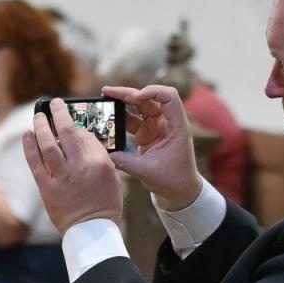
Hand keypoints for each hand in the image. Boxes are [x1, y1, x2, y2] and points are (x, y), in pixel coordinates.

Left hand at [22, 97, 122, 232]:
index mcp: (99, 162)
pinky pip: (36, 164)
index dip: (78, 125)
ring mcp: (62, 177)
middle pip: (68, 132)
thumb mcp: (112, 176)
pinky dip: (30, 147)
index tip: (72, 122)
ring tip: (37, 116)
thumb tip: (84, 140)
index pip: (86, 134)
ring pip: (49, 145)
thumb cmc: (104, 204)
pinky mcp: (47, 188)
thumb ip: (99, 156)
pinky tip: (27, 134)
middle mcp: (81, 166)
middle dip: (59, 113)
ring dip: (41, 126)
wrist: (91, 230)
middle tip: (54, 103)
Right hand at [99, 84, 201, 209]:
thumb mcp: (147, 171)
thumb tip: (104, 153)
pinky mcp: (147, 134)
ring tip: (104, 99)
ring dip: (122, 102)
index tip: (136, 97)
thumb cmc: (173, 180)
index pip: (169, 98)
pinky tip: (106, 118)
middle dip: (128, 94)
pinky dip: (120, 119)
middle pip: (148, 99)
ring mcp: (156, 127)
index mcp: (176, 127)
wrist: (179, 191)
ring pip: (138, 107)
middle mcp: (167, 122)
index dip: (153, 92)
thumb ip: (125, 161)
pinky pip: (132, 121)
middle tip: (107, 91)